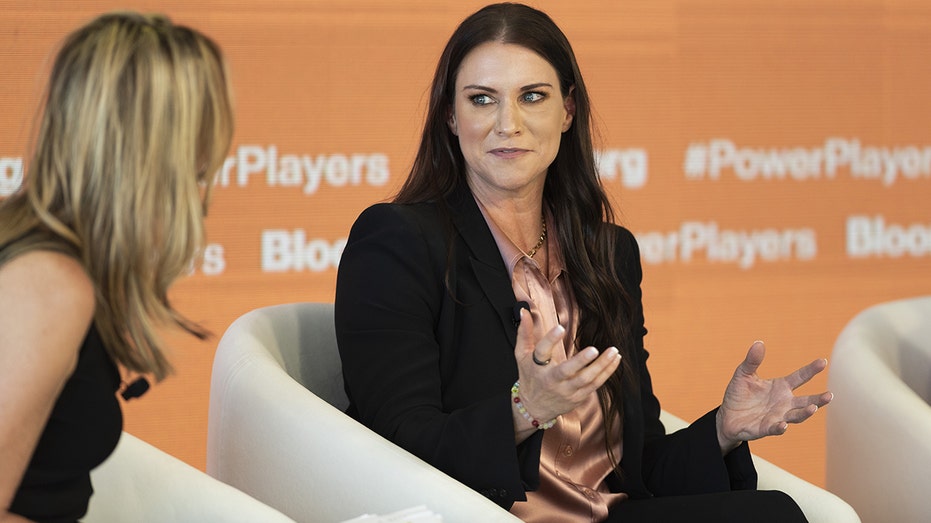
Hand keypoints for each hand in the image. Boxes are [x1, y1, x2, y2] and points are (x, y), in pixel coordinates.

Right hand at [511, 308, 620, 430]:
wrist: (534, 408)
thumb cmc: (529, 377)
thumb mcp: (522, 355)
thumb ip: (524, 332)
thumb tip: (524, 311)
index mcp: (537, 366)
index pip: (542, 352)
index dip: (550, 340)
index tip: (560, 327)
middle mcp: (551, 380)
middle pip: (566, 371)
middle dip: (581, 361)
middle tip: (593, 349)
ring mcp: (566, 390)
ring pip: (586, 379)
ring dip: (601, 365)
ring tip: (614, 351)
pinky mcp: (578, 397)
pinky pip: (595, 384)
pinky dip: (607, 372)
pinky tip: (615, 360)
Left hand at [716, 341, 832, 452]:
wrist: (726, 416)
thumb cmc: (739, 394)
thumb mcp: (743, 374)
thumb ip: (752, 361)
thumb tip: (759, 343)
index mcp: (781, 387)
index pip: (800, 377)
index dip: (811, 370)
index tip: (823, 361)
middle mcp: (784, 403)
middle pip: (805, 401)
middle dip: (818, 399)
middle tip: (829, 395)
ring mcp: (777, 417)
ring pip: (796, 416)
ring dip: (805, 413)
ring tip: (813, 408)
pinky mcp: (765, 428)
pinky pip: (775, 429)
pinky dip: (780, 428)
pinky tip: (783, 425)